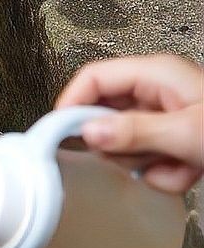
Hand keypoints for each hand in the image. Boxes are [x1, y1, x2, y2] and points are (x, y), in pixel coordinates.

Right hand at [56, 55, 203, 193]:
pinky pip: (149, 161)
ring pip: (128, 145)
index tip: (59, 132)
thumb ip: (135, 132)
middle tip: (139, 157)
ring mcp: (165, 117)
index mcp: (156, 74)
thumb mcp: (186, 132)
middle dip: (123, 147)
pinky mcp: (172, 138)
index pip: (93, 78)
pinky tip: (189, 170)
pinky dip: (167, 173)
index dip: (71, 103)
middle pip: (107, 117)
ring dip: (150, 164)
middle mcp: (157, 92)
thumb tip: (89, 132)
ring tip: (180, 165)